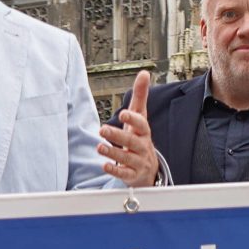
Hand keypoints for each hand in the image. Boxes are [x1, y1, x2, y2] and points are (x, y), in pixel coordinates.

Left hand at [99, 69, 157, 187]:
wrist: (148, 168)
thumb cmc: (140, 138)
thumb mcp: (140, 118)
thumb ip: (140, 96)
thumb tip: (144, 73)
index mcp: (144, 132)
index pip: (142, 124)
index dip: (133, 119)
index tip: (123, 113)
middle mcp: (143, 146)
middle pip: (132, 141)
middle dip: (118, 136)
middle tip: (103, 129)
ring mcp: (138, 162)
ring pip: (127, 158)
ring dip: (113, 153)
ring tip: (100, 147)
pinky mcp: (132, 175)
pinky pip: (125, 174)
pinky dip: (115, 171)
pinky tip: (104, 166)